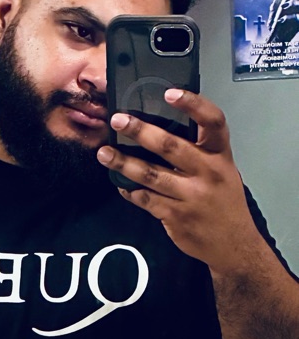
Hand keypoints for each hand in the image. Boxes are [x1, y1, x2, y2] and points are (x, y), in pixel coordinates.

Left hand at [97, 89, 261, 273]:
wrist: (234, 245)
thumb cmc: (222, 198)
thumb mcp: (221, 169)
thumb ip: (197, 150)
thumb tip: (156, 126)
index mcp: (220, 155)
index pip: (212, 122)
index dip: (193, 104)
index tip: (169, 93)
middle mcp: (208, 172)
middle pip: (171, 146)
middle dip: (140, 131)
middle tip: (117, 120)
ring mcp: (191, 196)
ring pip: (150, 175)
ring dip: (123, 163)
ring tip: (103, 153)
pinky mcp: (176, 216)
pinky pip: (145, 199)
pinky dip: (129, 190)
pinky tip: (118, 183)